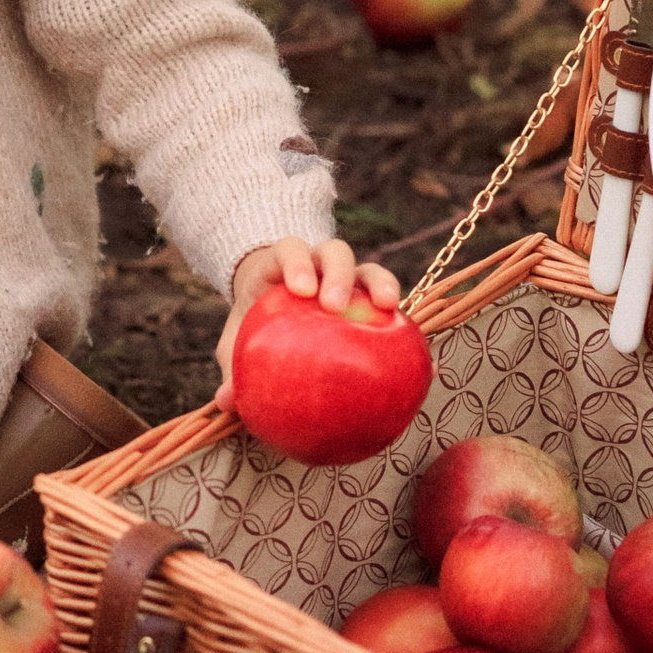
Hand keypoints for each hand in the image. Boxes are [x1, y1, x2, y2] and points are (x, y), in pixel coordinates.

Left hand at [213, 236, 399, 408]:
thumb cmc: (254, 324)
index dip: (296, 262)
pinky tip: (426, 365)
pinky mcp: (372, 299)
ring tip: (387, 309)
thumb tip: (226, 403)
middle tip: (335, 305)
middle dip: (337, 274)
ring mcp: (349, 277)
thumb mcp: (238, 341)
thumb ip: (233, 367)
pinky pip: (393, 310)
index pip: (289, 249)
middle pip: (334, 252)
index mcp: (282, 263)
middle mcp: (319, 263)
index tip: (301, 289)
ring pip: (369, 269)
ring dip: (379, 284)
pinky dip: (408, 330)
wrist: (275, 312)